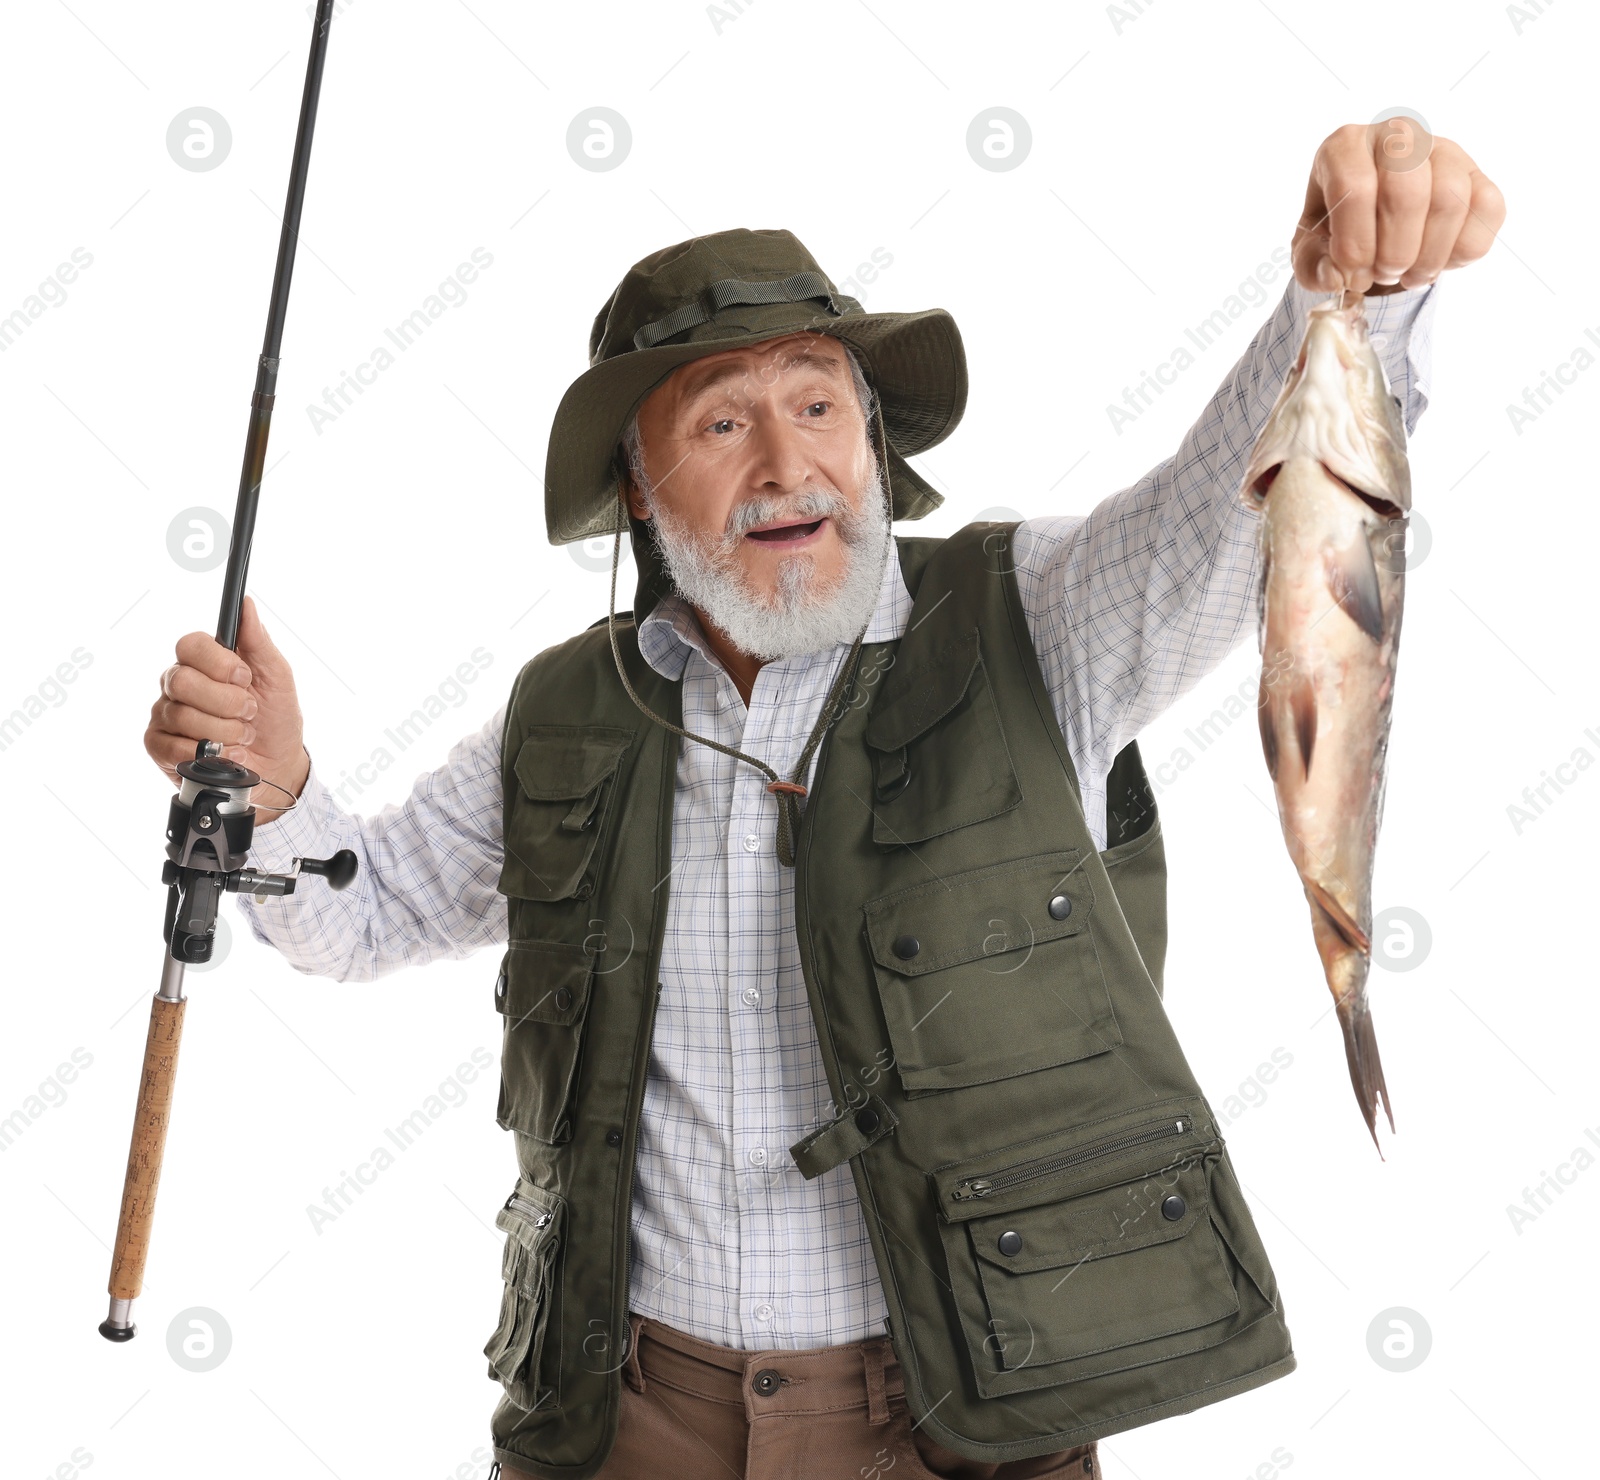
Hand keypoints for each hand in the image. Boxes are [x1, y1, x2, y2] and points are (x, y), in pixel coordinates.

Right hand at [144, 595, 309, 822]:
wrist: (278, 765)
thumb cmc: (276, 718)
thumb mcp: (276, 676)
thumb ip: (258, 641)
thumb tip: (246, 604)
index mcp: (204, 663)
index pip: (189, 645)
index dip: (218, 663)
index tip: (244, 678)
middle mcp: (179, 685)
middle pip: (182, 680)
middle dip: (225, 701)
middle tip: (248, 712)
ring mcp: (166, 714)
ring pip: (180, 714)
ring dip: (224, 730)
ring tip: (242, 736)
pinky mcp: (159, 745)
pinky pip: (170, 744)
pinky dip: (205, 752)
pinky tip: (226, 754)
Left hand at [1292, 120, 1505, 294]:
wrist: (1376, 222)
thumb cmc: (1337, 229)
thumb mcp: (1310, 249)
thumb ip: (1312, 266)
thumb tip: (1337, 276)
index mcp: (1346, 147)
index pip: (1354, 187)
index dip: (1355, 243)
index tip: (1353, 276)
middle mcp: (1398, 136)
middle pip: (1407, 192)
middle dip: (1395, 251)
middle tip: (1385, 276)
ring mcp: (1444, 150)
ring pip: (1449, 201)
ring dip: (1429, 256)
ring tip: (1409, 276)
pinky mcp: (1477, 173)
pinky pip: (1487, 209)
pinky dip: (1463, 251)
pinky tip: (1439, 262)